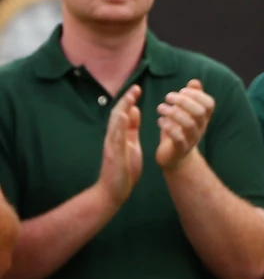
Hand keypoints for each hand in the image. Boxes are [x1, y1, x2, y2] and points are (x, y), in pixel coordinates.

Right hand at [97, 86, 143, 204]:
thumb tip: (133, 110)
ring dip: (122, 109)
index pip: (123, 114)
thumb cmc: (123, 168)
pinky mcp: (113, 154)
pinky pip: (115, 138)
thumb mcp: (131, 143)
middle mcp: (113, 138)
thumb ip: (131, 128)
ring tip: (130, 96)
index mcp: (120, 135)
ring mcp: (112, 146)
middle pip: (117, 114)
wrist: (113, 191)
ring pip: (114, 124)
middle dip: (126, 100)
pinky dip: (118, 125)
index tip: (137, 89)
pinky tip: (123, 116)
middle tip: (135, 88)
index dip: (129, 101)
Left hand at [155, 79, 214, 170]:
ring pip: (189, 124)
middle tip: (168, 96)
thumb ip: (191, 98)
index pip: (209, 104)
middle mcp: (201, 128)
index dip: (197, 95)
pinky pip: (178, 138)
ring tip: (160, 108)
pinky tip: (160, 121)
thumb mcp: (185, 113)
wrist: (175, 158)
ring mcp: (192, 139)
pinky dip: (168, 127)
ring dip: (174, 113)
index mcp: (204, 118)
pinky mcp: (180, 149)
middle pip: (200, 112)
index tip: (181, 90)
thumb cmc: (179, 131)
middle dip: (184, 101)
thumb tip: (194, 82)